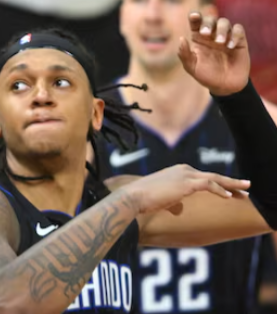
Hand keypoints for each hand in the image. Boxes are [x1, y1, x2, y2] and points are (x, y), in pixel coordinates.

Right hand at [122, 164, 249, 217]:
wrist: (134, 197)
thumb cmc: (145, 199)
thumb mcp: (162, 199)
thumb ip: (173, 203)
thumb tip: (178, 210)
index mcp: (178, 171)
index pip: (203, 177)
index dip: (218, 183)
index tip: (231, 190)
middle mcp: (183, 170)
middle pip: (213, 176)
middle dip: (231, 182)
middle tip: (246, 187)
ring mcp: (185, 175)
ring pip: (215, 179)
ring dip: (232, 185)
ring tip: (246, 191)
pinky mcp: (186, 183)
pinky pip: (209, 185)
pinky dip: (220, 190)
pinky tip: (230, 196)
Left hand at [178, 12, 250, 95]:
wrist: (225, 86)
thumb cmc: (206, 75)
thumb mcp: (191, 67)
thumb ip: (184, 54)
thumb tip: (182, 38)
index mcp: (198, 37)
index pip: (195, 22)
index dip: (194, 16)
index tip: (194, 17)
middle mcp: (212, 34)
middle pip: (210, 19)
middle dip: (207, 23)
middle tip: (205, 33)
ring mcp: (226, 37)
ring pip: (224, 22)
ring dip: (221, 29)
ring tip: (220, 42)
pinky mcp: (239, 42)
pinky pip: (239, 30)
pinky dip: (235, 34)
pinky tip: (230, 46)